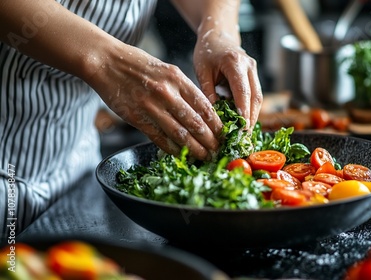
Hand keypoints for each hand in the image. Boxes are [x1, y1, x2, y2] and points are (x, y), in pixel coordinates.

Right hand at [87, 43, 222, 160]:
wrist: (106, 62)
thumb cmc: (138, 65)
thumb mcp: (167, 70)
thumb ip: (184, 89)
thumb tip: (201, 111)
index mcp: (178, 79)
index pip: (205, 107)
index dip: (217, 125)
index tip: (225, 135)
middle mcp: (167, 93)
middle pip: (196, 123)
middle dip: (210, 141)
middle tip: (218, 151)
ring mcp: (152, 106)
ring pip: (180, 134)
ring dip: (195, 148)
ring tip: (205, 157)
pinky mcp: (137, 118)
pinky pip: (159, 138)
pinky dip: (173, 148)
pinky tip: (182, 155)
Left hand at [193, 29, 262, 129]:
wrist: (218, 36)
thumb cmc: (207, 52)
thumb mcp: (202, 70)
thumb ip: (207, 91)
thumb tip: (211, 115)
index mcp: (235, 62)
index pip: (242, 91)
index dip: (243, 111)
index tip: (241, 128)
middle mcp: (249, 66)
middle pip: (255, 97)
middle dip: (251, 118)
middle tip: (243, 136)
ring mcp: (254, 71)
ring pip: (258, 98)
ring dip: (253, 116)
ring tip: (244, 133)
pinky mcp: (254, 76)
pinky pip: (255, 96)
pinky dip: (250, 110)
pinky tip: (243, 122)